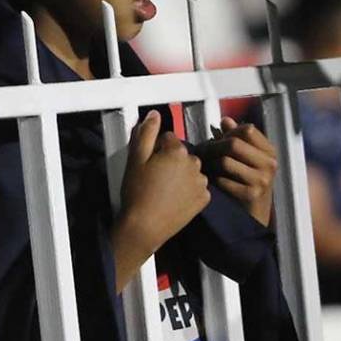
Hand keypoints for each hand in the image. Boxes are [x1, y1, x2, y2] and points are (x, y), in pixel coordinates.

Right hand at [115, 110, 211, 283]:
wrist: (145, 226)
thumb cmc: (137, 192)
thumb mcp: (135, 160)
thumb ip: (146, 133)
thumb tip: (154, 114)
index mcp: (178, 151)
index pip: (169, 139)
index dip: (157, 150)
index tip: (149, 165)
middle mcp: (195, 163)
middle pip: (183, 155)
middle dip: (171, 162)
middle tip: (156, 178)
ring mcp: (202, 181)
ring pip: (192, 171)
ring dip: (182, 176)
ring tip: (165, 190)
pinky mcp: (205, 198)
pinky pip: (198, 188)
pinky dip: (189, 191)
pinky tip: (176, 199)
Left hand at [199, 116, 277, 226]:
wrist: (254, 213)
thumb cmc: (248, 182)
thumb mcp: (248, 159)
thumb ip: (237, 138)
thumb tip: (225, 120)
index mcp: (270, 152)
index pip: (248, 129)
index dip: (230, 132)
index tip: (219, 139)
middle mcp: (269, 164)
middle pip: (234, 143)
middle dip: (214, 147)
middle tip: (202, 152)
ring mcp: (262, 180)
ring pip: (225, 161)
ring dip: (211, 164)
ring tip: (206, 167)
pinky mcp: (251, 194)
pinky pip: (223, 180)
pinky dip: (214, 180)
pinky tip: (212, 181)